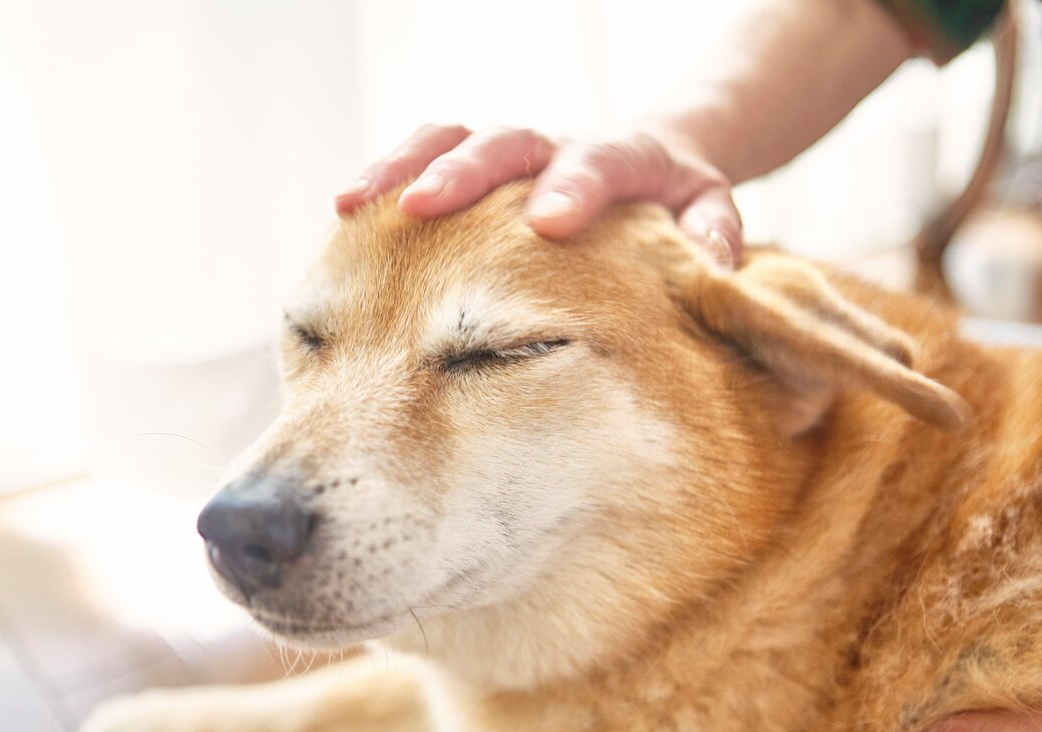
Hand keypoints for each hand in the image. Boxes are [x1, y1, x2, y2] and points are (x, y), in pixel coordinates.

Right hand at [334, 124, 741, 267]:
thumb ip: (712, 237)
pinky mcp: (474, 164)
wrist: (643, 162)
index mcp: (622, 158)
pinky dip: (385, 178)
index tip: (546, 223)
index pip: (599, 160)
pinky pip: (424, 155)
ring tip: (350, 205)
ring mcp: (509, 154)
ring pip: (451, 138)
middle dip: (463, 174)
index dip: (573, 186)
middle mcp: (555, 146)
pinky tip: (344, 212)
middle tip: (421, 206)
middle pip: (507, 141)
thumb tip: (713, 267)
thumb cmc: (671, 202)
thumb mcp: (708, 214)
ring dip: (401, 168)